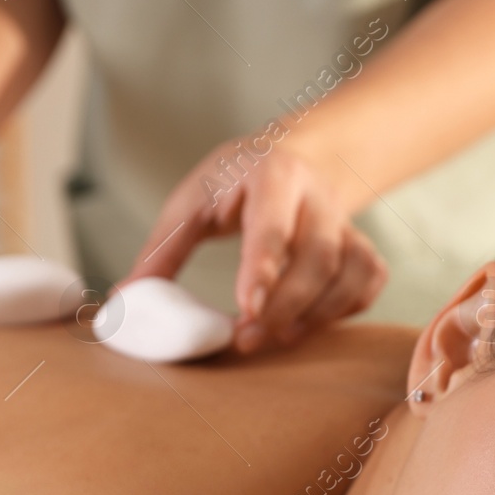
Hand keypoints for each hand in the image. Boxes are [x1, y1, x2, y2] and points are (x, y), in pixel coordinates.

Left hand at [125, 138, 386, 353]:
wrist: (292, 155)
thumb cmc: (233, 182)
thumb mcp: (191, 202)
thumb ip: (162, 251)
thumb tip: (126, 300)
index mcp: (273, 174)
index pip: (273, 221)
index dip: (264, 266)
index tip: (248, 307)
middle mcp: (317, 196)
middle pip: (318, 255)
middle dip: (286, 305)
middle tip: (248, 339)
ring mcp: (345, 221)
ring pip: (350, 271)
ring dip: (317, 314)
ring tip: (278, 337)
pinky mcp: (361, 245)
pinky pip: (368, 281)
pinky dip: (346, 309)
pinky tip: (309, 322)